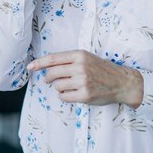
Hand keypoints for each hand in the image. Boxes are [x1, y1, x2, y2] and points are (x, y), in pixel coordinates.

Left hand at [27, 50, 142, 107]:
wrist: (122, 82)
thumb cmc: (101, 69)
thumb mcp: (86, 58)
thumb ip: (68, 60)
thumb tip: (46, 67)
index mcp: (79, 55)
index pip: (53, 58)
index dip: (39, 63)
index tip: (30, 67)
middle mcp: (80, 67)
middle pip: (52, 73)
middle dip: (48, 78)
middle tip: (50, 80)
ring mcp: (83, 81)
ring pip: (57, 86)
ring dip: (59, 87)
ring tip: (69, 86)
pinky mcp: (85, 95)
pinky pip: (64, 97)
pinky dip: (64, 96)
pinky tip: (72, 93)